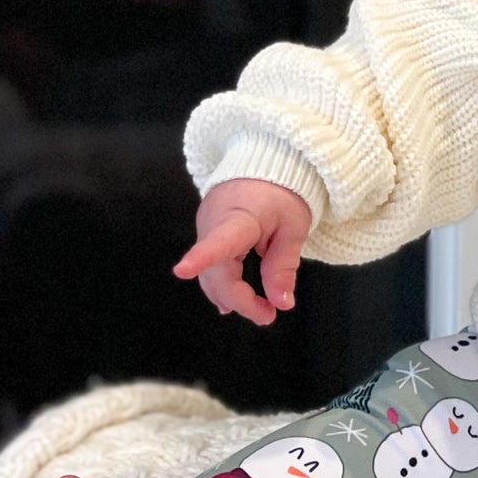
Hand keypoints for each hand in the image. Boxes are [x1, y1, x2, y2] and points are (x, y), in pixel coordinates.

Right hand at [172, 178, 312, 326]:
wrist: (265, 162)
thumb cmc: (283, 192)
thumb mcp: (294, 228)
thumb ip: (283, 266)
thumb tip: (281, 303)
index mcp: (239, 218)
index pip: (219, 239)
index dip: (201, 257)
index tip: (183, 270)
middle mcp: (213, 224)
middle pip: (216, 272)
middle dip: (240, 299)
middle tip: (268, 315)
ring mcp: (205, 228)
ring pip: (210, 273)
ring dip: (231, 296)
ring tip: (260, 311)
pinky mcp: (206, 232)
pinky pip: (210, 264)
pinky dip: (222, 284)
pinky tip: (231, 301)